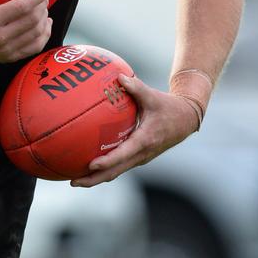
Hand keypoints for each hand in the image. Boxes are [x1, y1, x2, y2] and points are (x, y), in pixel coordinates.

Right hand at [0, 0, 52, 61]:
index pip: (21, 7)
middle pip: (32, 19)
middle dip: (42, 5)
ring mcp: (5, 50)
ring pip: (36, 33)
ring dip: (44, 18)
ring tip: (44, 8)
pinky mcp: (10, 57)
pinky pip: (35, 47)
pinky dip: (45, 34)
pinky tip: (46, 24)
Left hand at [71, 73, 199, 186]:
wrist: (186, 120)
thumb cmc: (169, 107)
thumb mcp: (153, 96)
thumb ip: (136, 87)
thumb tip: (119, 77)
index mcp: (145, 141)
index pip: (123, 155)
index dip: (107, 161)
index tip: (91, 164)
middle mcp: (142, 154)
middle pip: (115, 172)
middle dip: (93, 179)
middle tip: (72, 181)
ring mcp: (140, 158)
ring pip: (116, 172)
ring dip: (96, 178)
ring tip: (74, 179)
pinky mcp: (138, 157)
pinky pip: (119, 166)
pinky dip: (104, 169)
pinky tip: (88, 164)